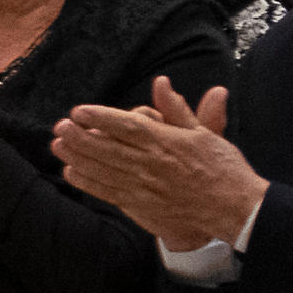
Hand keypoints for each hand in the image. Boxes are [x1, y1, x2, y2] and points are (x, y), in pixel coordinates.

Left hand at [51, 78, 261, 248]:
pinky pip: (109, 192)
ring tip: (57, 146)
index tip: (79, 111)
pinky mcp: (142, 206)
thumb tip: (160, 83)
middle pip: (107, 148)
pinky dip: (88, 183)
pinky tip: (72, 172)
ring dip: (77, 158)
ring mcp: (145, 187)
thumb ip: (177, 109)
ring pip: (103, 171)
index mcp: (166, 142)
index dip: (100, 118)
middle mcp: (151, 164)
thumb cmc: (222, 168)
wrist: (234, 208)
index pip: (126, 126)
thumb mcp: (204, 132)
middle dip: (79, 137)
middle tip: (59, 127)